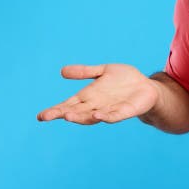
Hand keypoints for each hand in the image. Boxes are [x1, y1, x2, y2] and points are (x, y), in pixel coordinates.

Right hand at [37, 63, 160, 124]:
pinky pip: (115, 115)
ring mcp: (111, 110)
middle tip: (48, 116)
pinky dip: (107, 116)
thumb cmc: (124, 81)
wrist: (147, 88)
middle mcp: (96, 106)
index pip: (68, 105)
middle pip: (76, 112)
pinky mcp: (126, 111)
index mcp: (88, 97)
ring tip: (68, 116)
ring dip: (81, 117)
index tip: (40, 116)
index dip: (55, 110)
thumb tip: (62, 71)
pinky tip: (99, 115)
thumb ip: (85, 72)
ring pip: (93, 116)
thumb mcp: (103, 71)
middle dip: (63, 114)